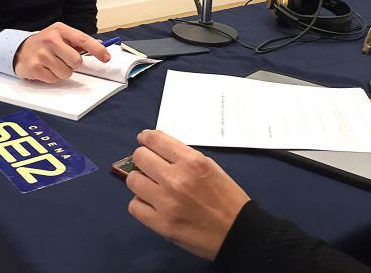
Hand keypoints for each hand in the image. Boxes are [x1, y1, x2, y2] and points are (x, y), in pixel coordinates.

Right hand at [13, 22, 109, 82]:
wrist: (20, 49)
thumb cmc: (45, 43)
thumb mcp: (61, 36)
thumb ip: (78, 41)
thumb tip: (100, 46)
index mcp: (60, 29)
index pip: (83, 40)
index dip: (97, 50)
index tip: (106, 58)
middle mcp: (50, 40)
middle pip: (76, 61)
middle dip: (73, 64)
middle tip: (64, 60)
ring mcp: (42, 54)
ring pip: (66, 73)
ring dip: (62, 71)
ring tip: (53, 64)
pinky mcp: (35, 68)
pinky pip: (54, 79)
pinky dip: (52, 77)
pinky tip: (45, 68)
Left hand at [125, 130, 249, 260]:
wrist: (237, 232)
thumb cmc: (227, 197)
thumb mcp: (210, 166)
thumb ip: (184, 157)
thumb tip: (159, 150)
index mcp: (192, 161)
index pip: (155, 140)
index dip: (146, 138)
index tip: (144, 140)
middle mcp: (176, 179)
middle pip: (140, 157)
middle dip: (143, 158)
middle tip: (149, 164)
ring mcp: (166, 202)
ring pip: (133, 180)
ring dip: (140, 180)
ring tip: (151, 185)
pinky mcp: (161, 224)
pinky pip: (134, 206)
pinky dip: (141, 203)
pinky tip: (152, 203)